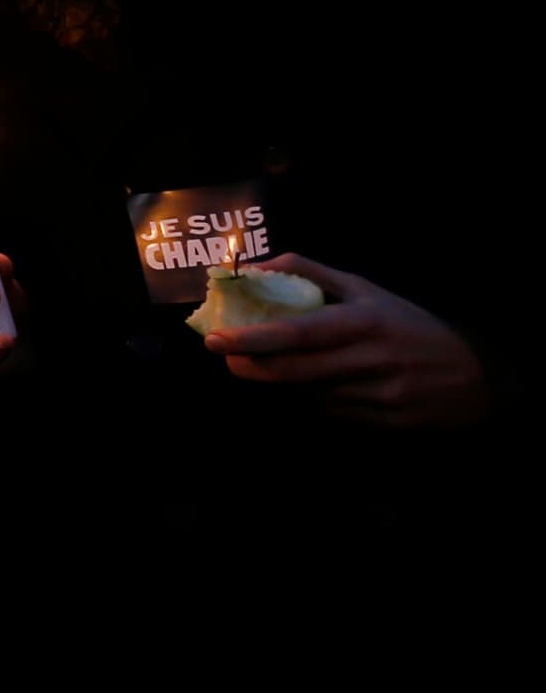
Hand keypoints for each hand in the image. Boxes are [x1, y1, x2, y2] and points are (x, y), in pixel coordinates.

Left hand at [201, 253, 491, 428]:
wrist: (476, 375)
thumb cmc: (409, 325)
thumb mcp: (367, 290)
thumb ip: (311, 273)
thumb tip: (255, 267)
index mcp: (366, 321)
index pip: (298, 332)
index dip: (252, 338)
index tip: (216, 339)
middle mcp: (373, 360)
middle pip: (295, 371)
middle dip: (252, 368)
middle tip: (228, 359)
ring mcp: (382, 396)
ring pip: (310, 394)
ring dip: (286, 383)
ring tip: (277, 366)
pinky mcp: (389, 424)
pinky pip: (334, 413)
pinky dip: (317, 400)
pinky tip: (321, 386)